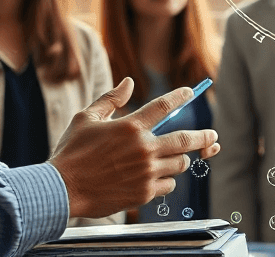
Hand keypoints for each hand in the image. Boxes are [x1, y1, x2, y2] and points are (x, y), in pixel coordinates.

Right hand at [48, 79, 220, 218]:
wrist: (62, 190)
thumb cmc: (71, 152)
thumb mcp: (86, 118)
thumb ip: (110, 99)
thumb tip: (129, 82)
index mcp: (130, 127)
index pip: (164, 106)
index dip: (180, 96)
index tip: (191, 91)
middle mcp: (143, 148)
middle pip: (186, 140)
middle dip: (204, 137)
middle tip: (212, 136)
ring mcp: (146, 173)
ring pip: (179, 164)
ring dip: (179, 160)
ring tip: (172, 158)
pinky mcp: (144, 193)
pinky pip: (168, 185)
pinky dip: (166, 180)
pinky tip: (155, 177)